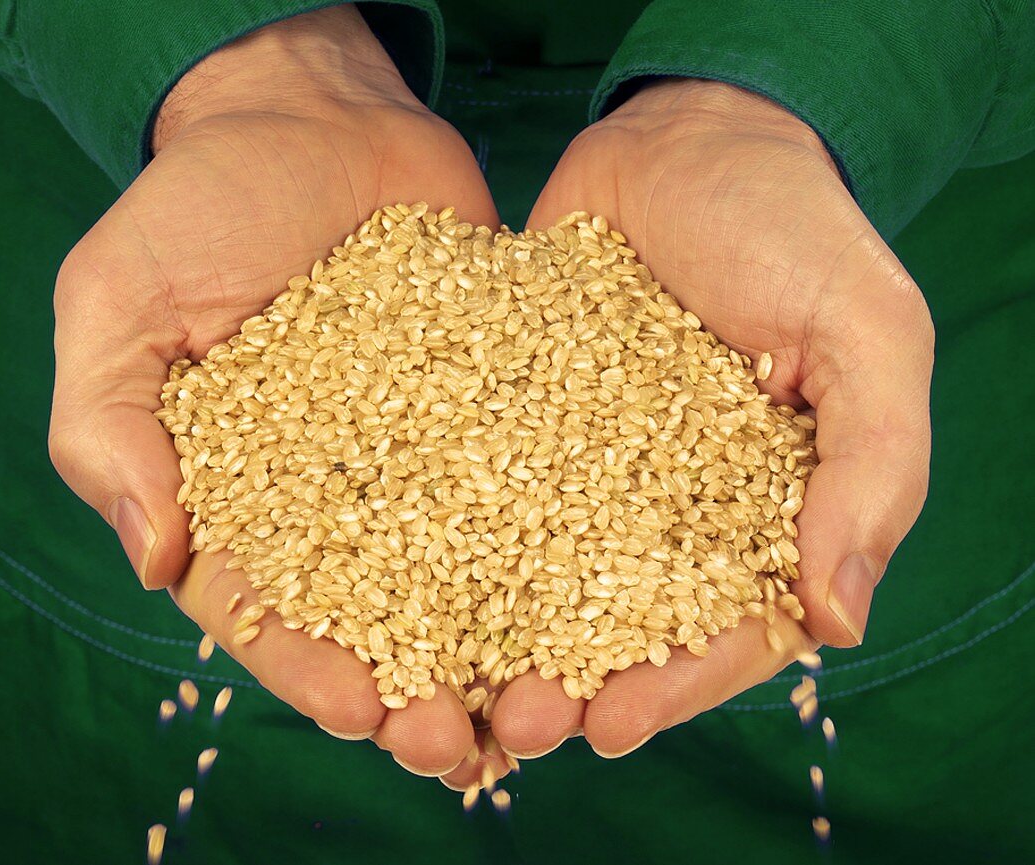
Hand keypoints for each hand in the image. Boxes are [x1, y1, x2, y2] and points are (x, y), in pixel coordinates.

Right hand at [49, 7, 499, 776]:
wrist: (315, 117)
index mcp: (241, 492)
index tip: (357, 708)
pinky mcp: (497, 406)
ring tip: (545, 703)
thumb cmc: (201, 203)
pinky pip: (531, 479)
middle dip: (414, 687)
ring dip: (498, 647)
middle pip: (376, 615)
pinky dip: (565, 539)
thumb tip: (155, 558)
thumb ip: (111, 427)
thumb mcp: (120, 302)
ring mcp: (426, 453)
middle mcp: (341, 491)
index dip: (306, 667)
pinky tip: (607, 591)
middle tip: (461, 743)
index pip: (268, 606)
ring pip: (464, 572)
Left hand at [489, 79, 933, 758]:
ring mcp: (581, 464)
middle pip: (614, 621)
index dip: (674, 684)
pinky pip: (476, 481)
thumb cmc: (797, 229)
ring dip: (491, 634)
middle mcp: (662, 506)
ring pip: (533, 572)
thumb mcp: (866, 335)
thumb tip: (839, 621)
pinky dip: (439, 531)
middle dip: (567, 680)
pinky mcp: (514, 414)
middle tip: (512, 722)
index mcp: (756, 512)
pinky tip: (387, 572)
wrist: (692, 136)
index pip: (721, 627)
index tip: (615, 722)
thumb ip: (871, 470)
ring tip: (438, 683)